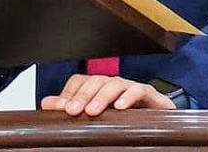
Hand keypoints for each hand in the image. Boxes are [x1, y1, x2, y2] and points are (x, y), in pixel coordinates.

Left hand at [40, 74, 174, 115]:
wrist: (161, 125)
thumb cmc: (128, 119)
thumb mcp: (97, 116)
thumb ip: (73, 107)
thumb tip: (46, 104)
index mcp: (99, 89)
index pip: (80, 81)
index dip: (70, 93)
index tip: (62, 109)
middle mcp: (114, 85)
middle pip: (96, 81)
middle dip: (83, 95)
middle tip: (73, 111)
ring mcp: (132, 88)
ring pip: (115, 83)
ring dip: (102, 96)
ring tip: (93, 111)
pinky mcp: (150, 95)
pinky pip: (140, 89)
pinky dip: (129, 96)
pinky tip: (120, 107)